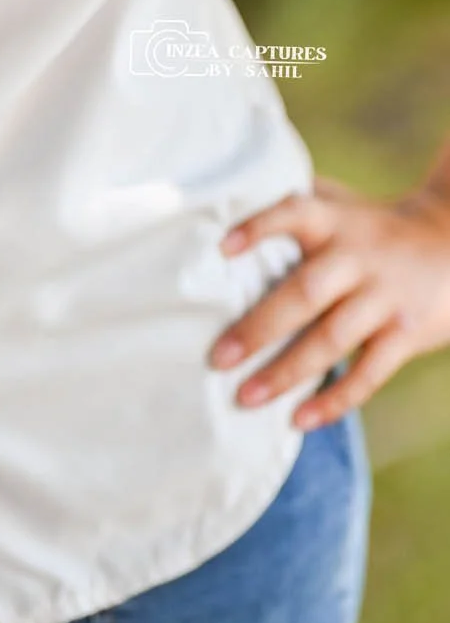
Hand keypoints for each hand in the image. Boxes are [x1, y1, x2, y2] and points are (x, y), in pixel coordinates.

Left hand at [207, 172, 449, 429]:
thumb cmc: (374, 227)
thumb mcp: (341, 204)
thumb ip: (295, 204)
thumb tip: (222, 202)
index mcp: (334, 220)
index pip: (293, 212)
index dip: (258, 227)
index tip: (222, 248)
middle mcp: (357, 257)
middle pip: (305, 291)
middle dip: (259, 327)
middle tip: (217, 358)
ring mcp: (384, 298)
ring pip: (332, 339)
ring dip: (287, 372)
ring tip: (245, 398)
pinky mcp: (406, 334)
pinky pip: (368, 373)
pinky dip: (334, 399)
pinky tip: (299, 419)